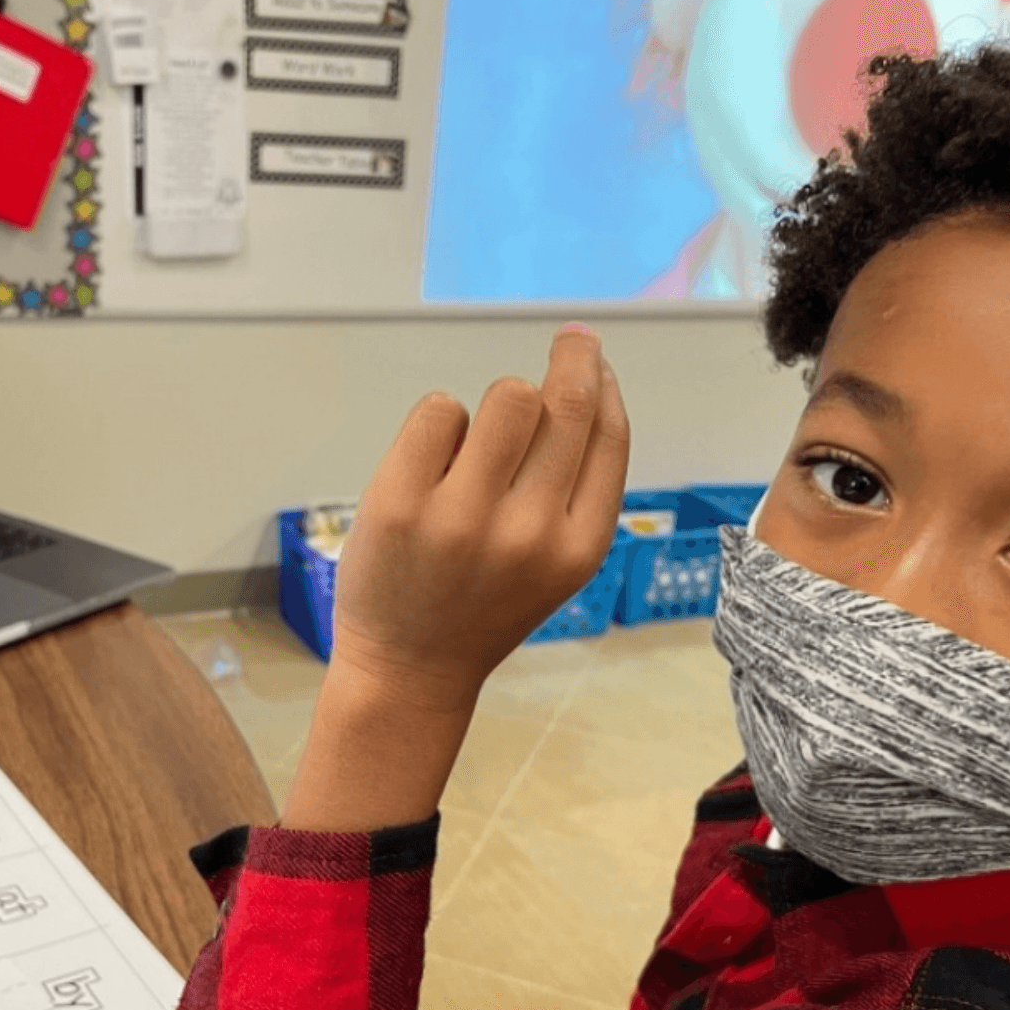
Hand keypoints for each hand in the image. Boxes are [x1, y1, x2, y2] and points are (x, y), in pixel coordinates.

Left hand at [330, 323, 631, 713]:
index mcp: (578, 547)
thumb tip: (588, 382)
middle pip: (564, 404)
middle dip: (573, 357)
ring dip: (498, 402)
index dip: (604, 386)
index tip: (594, 360)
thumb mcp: (555, 563)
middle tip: (571, 340)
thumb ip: (574, 488)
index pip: (608, 436)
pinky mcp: (400, 503)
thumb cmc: (483, 604)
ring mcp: (462, 517)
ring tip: (478, 442)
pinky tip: (434, 462)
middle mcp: (528, 532)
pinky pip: (438, 408)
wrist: (410, 669)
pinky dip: (439, 421)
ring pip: (507, 396)